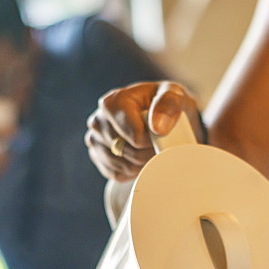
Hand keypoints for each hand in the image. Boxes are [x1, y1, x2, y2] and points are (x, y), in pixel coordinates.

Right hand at [85, 80, 204, 180]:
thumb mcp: (174, 94)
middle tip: (157, 141)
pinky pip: (118, 175)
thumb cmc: (164, 103)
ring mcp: (95, 140)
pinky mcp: (97, 157)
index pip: (135, 137)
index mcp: (112, 103)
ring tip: (149, 147)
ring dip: (143, 162)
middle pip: (129, 153)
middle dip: (148, 151)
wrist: (159, 113)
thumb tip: (157, 127)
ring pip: (124, 166)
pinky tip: (139, 156)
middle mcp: (98, 121)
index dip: (152, 141)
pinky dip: (133, 170)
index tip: (160, 133)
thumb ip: (169, 104)